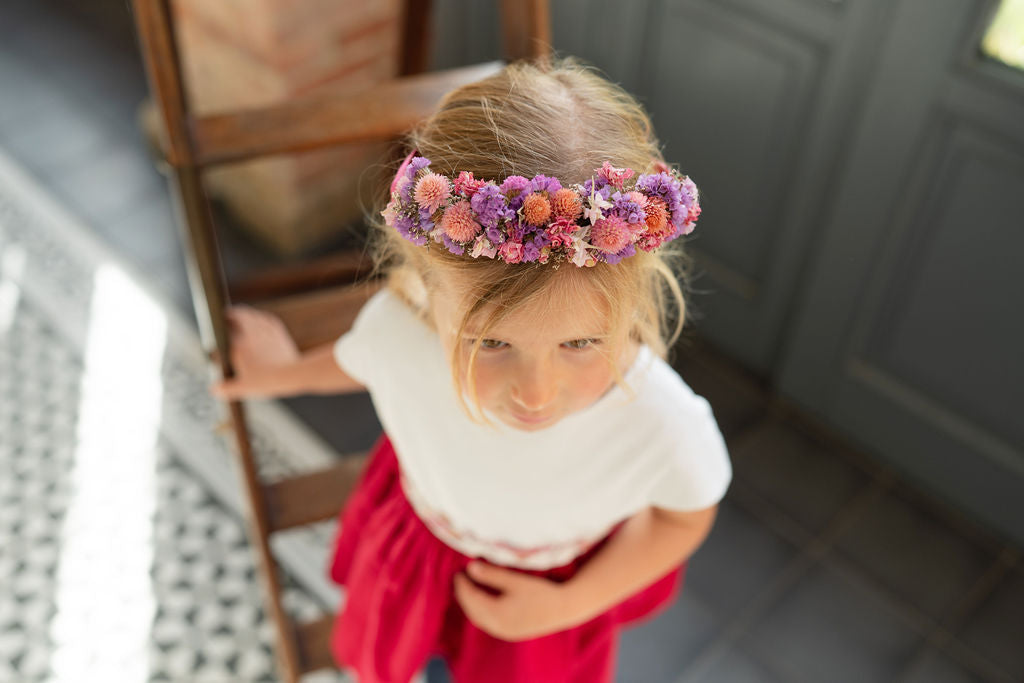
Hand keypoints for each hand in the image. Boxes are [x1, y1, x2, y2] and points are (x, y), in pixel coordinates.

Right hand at [210, 306, 299, 399]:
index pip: (223, 333)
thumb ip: (227, 389)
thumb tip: (214, 389)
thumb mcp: (244, 388)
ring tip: (240, 314)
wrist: (291, 373)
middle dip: (230, 315)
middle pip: (236, 316)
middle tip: (227, 316)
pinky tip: (258, 318)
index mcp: (237, 346)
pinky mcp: (277, 330)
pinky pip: (265, 318)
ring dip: (244, 313)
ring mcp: (264, 330)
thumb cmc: (266, 380)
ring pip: (250, 315)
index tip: (217, 331)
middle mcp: (249, 334)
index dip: (220, 331)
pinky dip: (259, 317)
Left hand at [453, 561, 582, 641]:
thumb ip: (491, 574)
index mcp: (496, 613)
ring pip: (479, 618)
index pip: (471, 598)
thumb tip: (469, 567)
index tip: (458, 571)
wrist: (564, 608)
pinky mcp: (511, 632)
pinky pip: (488, 622)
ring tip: (468, 588)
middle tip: (460, 578)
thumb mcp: (514, 580)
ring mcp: (505, 632)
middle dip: (464, 595)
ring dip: (471, 604)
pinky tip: (483, 601)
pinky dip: (481, 611)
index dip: (462, 585)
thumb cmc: (540, 591)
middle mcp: (497, 627)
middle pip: (472, 610)